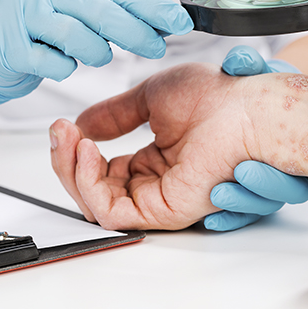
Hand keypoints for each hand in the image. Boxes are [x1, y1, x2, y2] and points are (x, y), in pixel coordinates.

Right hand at [0, 0, 192, 126]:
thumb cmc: (44, 23)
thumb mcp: (77, 3)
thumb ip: (112, 6)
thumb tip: (162, 20)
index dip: (153, 7)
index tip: (180, 22)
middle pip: (104, 13)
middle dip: (138, 34)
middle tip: (156, 47)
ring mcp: (23, 12)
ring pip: (82, 40)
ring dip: (97, 54)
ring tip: (94, 54)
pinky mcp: (10, 45)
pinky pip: (57, 65)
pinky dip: (66, 68)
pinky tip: (60, 61)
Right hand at [50, 62, 307, 229]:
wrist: (249, 104)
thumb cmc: (218, 95)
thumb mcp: (152, 97)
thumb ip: (114, 115)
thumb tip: (81, 125)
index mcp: (157, 158)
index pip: (103, 169)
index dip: (76, 149)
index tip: (63, 125)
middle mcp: (158, 181)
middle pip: (94, 189)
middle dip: (66, 161)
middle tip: (59, 132)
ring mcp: (162, 196)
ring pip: (96, 203)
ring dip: (72, 171)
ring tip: (70, 139)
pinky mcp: (167, 209)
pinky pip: (111, 213)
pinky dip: (88, 185)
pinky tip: (88, 153)